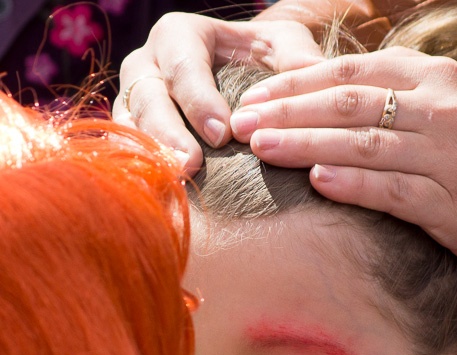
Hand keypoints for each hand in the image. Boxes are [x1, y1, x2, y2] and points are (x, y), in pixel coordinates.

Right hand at [113, 13, 324, 171]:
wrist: (244, 94)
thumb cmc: (264, 66)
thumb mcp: (284, 49)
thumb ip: (297, 57)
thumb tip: (314, 75)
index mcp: (179, 36)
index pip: (182, 63)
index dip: (199, 98)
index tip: (223, 134)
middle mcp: (147, 68)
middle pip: (146, 97)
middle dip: (167, 132)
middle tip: (191, 165)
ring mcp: (133, 105)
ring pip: (129, 129)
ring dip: (151, 159)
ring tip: (175, 185)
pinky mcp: (131, 139)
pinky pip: (127, 157)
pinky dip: (144, 177)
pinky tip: (165, 199)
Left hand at [229, 48, 456, 272]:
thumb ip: (404, 101)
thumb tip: (340, 105)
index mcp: (437, 80)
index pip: (352, 72)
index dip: (296, 83)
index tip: (254, 97)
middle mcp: (441, 109)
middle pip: (348, 102)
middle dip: (287, 111)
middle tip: (239, 122)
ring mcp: (449, 156)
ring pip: (363, 142)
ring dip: (305, 143)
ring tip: (260, 147)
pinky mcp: (454, 203)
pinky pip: (394, 189)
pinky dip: (353, 182)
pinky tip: (317, 179)